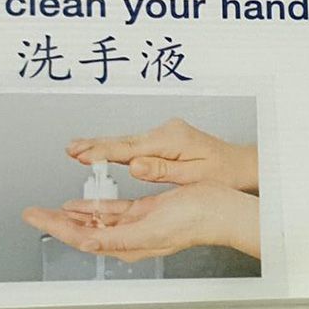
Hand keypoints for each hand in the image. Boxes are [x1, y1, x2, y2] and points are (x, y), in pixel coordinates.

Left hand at [22, 183, 259, 261]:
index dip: (55, 227)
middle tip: (32, 212)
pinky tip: (81, 203)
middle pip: (82, 230)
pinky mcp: (144, 213)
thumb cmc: (194, 220)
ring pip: (95, 220)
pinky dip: (94, 206)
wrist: (218, 209)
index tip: (34, 216)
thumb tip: (87, 241)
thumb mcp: (151, 229)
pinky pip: (112, 210)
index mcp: (127, 246)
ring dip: (71, 214)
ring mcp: (135, 226)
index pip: (81, 238)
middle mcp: (128, 239)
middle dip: (56, 221)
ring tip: (50, 208)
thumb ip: (117, 238)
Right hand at [67, 118, 258, 192]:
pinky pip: (135, 144)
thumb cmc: (221, 171)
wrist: (238, 163)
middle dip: (95, 145)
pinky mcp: (164, 138)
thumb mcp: (191, 176)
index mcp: (170, 140)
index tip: (83, 154)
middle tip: (70, 148)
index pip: (129, 148)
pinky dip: (116, 147)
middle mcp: (165, 132)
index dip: (103, 152)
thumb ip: (160, 170)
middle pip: (124, 141)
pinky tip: (101, 149)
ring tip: (77, 149)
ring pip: (127, 142)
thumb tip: (134, 165)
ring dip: (102, 145)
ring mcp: (164, 133)